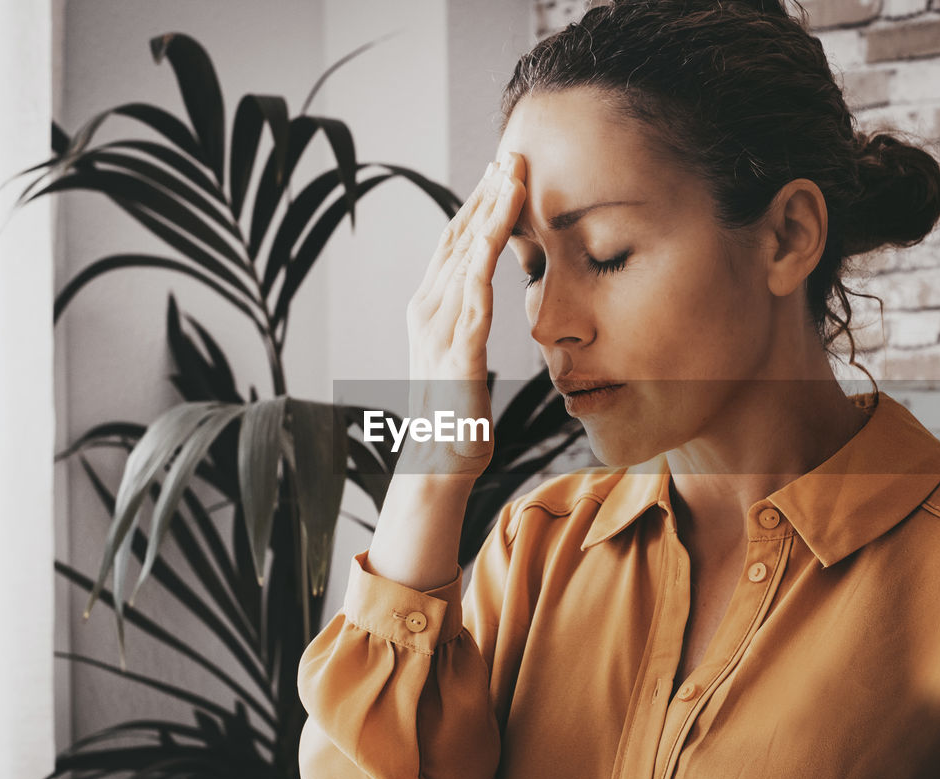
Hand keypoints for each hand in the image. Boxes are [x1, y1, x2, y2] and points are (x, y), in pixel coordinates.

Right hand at [401, 152, 524, 478]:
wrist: (437, 464)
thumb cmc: (455, 419)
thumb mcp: (462, 362)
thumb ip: (468, 328)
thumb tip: (481, 306)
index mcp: (428, 312)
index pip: (453, 247)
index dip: (475, 207)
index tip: (498, 173)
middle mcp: (426, 311)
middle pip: (457, 238)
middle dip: (484, 193)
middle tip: (509, 153)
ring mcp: (438, 328)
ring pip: (467, 253)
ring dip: (490, 209)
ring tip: (513, 172)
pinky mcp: (457, 349)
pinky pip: (474, 289)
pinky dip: (487, 251)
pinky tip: (502, 223)